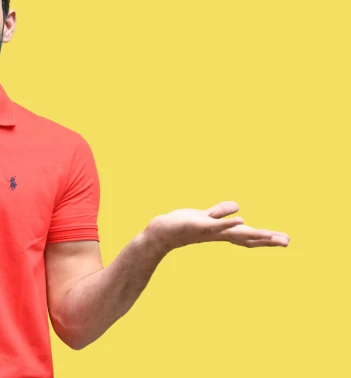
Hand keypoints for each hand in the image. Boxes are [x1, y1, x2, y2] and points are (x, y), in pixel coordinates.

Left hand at [145, 201, 289, 254]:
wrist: (161, 233)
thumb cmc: (183, 225)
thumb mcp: (205, 217)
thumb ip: (221, 213)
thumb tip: (239, 208)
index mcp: (223, 232)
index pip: (248, 236)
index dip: (267, 238)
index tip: (286, 241)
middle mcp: (219, 234)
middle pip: (247, 237)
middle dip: (268, 239)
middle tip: (287, 242)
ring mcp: (210, 231)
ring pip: (235, 233)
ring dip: (254, 233)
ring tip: (272, 235)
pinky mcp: (199, 225)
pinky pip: (216, 224)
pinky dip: (228, 222)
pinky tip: (242, 219)